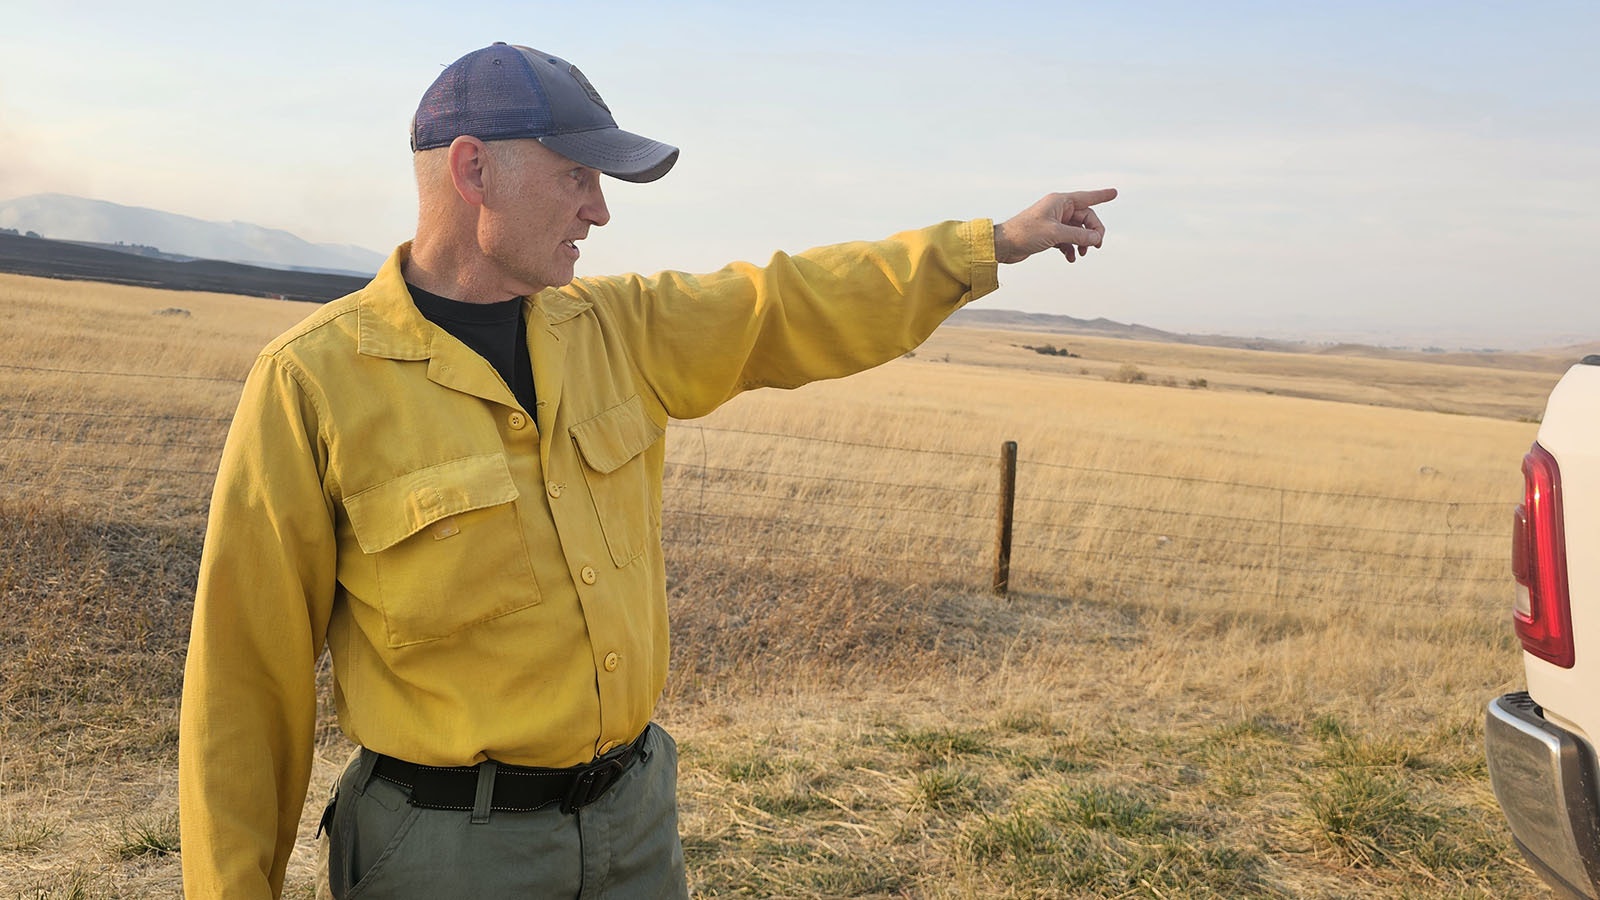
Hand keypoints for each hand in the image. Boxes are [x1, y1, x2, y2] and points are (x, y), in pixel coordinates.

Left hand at [993, 189, 1117, 263]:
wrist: (1003, 246)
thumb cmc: (1025, 233)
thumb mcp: (1056, 234)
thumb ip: (1079, 235)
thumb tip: (1097, 238)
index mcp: (1060, 201)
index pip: (1087, 197)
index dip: (1102, 195)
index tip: (1115, 192)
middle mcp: (1058, 209)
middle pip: (1085, 218)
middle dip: (1093, 232)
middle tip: (1096, 246)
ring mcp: (1054, 222)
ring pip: (1077, 230)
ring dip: (1083, 242)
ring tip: (1083, 254)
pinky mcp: (1048, 234)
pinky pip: (1067, 239)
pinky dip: (1071, 248)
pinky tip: (1071, 258)